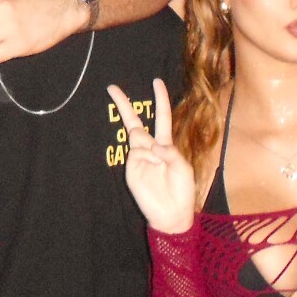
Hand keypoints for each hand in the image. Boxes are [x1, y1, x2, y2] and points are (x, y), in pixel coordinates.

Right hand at [107, 79, 195, 233]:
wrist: (171, 214)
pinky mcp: (131, 168)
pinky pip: (136, 152)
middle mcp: (150, 148)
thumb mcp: (183, 168)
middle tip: (112, 87)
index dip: (160, 100)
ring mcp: (139, 157)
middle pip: (135, 121)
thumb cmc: (182, 191)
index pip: (162, 117)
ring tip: (159, 164)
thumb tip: (153, 144)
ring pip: (138, 137)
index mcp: (166, 145)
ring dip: (149, 144)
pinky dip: (146, 156)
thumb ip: (171, 152)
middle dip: (124, 104)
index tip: (157, 82)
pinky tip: (152, 167)